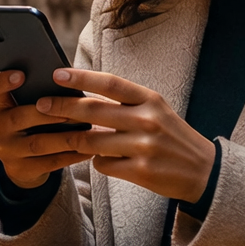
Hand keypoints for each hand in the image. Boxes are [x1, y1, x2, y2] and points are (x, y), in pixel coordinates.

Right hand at [0, 68, 113, 189]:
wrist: (25, 164)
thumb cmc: (35, 124)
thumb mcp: (29, 108)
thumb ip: (41, 95)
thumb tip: (70, 81)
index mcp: (0, 105)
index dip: (3, 80)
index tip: (21, 75)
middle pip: (18, 117)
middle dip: (47, 115)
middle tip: (71, 111)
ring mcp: (7, 150)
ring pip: (37, 143)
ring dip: (65, 137)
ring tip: (87, 132)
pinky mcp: (20, 170)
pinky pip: (49, 163)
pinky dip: (70, 156)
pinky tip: (87, 150)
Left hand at [33, 68, 215, 202]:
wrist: (204, 171)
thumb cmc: (172, 136)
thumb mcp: (156, 111)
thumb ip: (124, 103)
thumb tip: (83, 93)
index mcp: (150, 100)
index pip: (110, 83)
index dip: (82, 77)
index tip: (57, 74)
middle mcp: (147, 121)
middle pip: (94, 111)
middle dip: (62, 108)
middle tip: (40, 105)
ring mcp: (144, 147)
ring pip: (93, 142)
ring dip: (75, 140)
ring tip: (63, 137)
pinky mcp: (141, 171)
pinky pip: (103, 165)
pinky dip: (97, 162)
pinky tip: (101, 160)